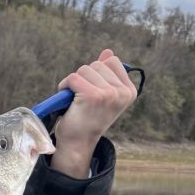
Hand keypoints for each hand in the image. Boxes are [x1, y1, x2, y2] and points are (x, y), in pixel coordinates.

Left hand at [51, 49, 137, 177]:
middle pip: (96, 64)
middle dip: (84, 77)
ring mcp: (109, 94)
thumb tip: (108, 52)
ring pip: (84, 69)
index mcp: (129, 91)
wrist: (77, 142)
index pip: (112, 61)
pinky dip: (65, 85)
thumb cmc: (87, 117)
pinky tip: (68, 99)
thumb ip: (106, 73)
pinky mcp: (93, 96)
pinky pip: (73, 77)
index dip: (96, 72)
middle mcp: (122, 92)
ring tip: (75, 99)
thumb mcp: (102, 94)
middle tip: (82, 97)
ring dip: (74, 82)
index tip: (94, 91)